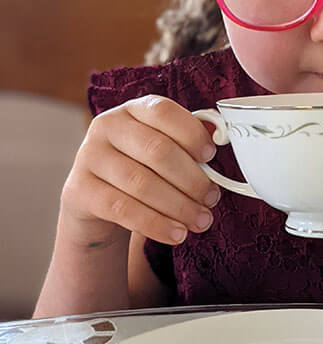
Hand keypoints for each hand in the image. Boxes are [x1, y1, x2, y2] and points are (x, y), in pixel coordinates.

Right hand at [60, 95, 222, 247]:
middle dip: (192, 179)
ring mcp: (89, 156)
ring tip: (201, 221)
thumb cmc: (141, 167)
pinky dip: (156, 224)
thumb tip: (220, 136)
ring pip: (142, 184)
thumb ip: (188, 141)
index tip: (211, 156)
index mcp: (133, 109)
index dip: (191, 133)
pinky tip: (177, 234)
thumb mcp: (162, 148)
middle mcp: (107, 126)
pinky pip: (123, 209)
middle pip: (157, 151)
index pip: (163, 112)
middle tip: (212, 198)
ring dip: (179, 206)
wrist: (96, 198)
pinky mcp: (79, 189)